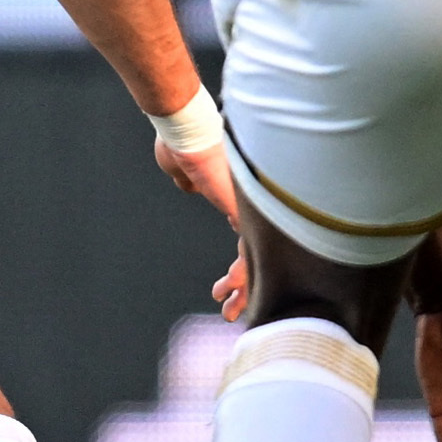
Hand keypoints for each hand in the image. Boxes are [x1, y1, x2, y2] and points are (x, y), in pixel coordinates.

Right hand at [155, 137, 245, 316]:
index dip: (239, 263)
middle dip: (242, 286)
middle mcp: (254, 204)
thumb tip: (190, 185)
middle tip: (228, 308)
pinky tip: (231, 300)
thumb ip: (191, 180)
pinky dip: (242, 282)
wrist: (187, 129)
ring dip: (242, 290)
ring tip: (227, 312)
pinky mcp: (247, 216)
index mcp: (239, 194)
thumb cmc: (181, 139)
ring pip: (258, 260)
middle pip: (260, 254)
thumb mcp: (182, 166)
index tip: (223, 284)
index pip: (250, 236)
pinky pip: (251, 258)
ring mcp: (255, 210)